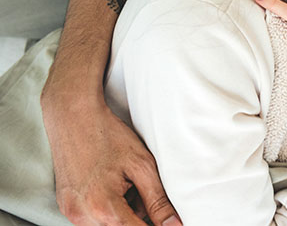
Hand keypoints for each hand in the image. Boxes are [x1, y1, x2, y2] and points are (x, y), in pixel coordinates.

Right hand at [41, 86, 180, 225]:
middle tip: (139, 186)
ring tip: (124, 182)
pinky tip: (111, 184)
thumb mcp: (142, 165)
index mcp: (104, 208)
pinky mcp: (66, 207)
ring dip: (122, 212)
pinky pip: (93, 218)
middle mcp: (83, 216)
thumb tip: (173, 224)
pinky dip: (107, 207)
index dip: (156, 225)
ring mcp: (72, 213)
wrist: (74, 119)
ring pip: (108, 225)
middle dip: (138, 215)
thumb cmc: (108, 136)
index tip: (166, 220)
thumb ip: (157, 200)